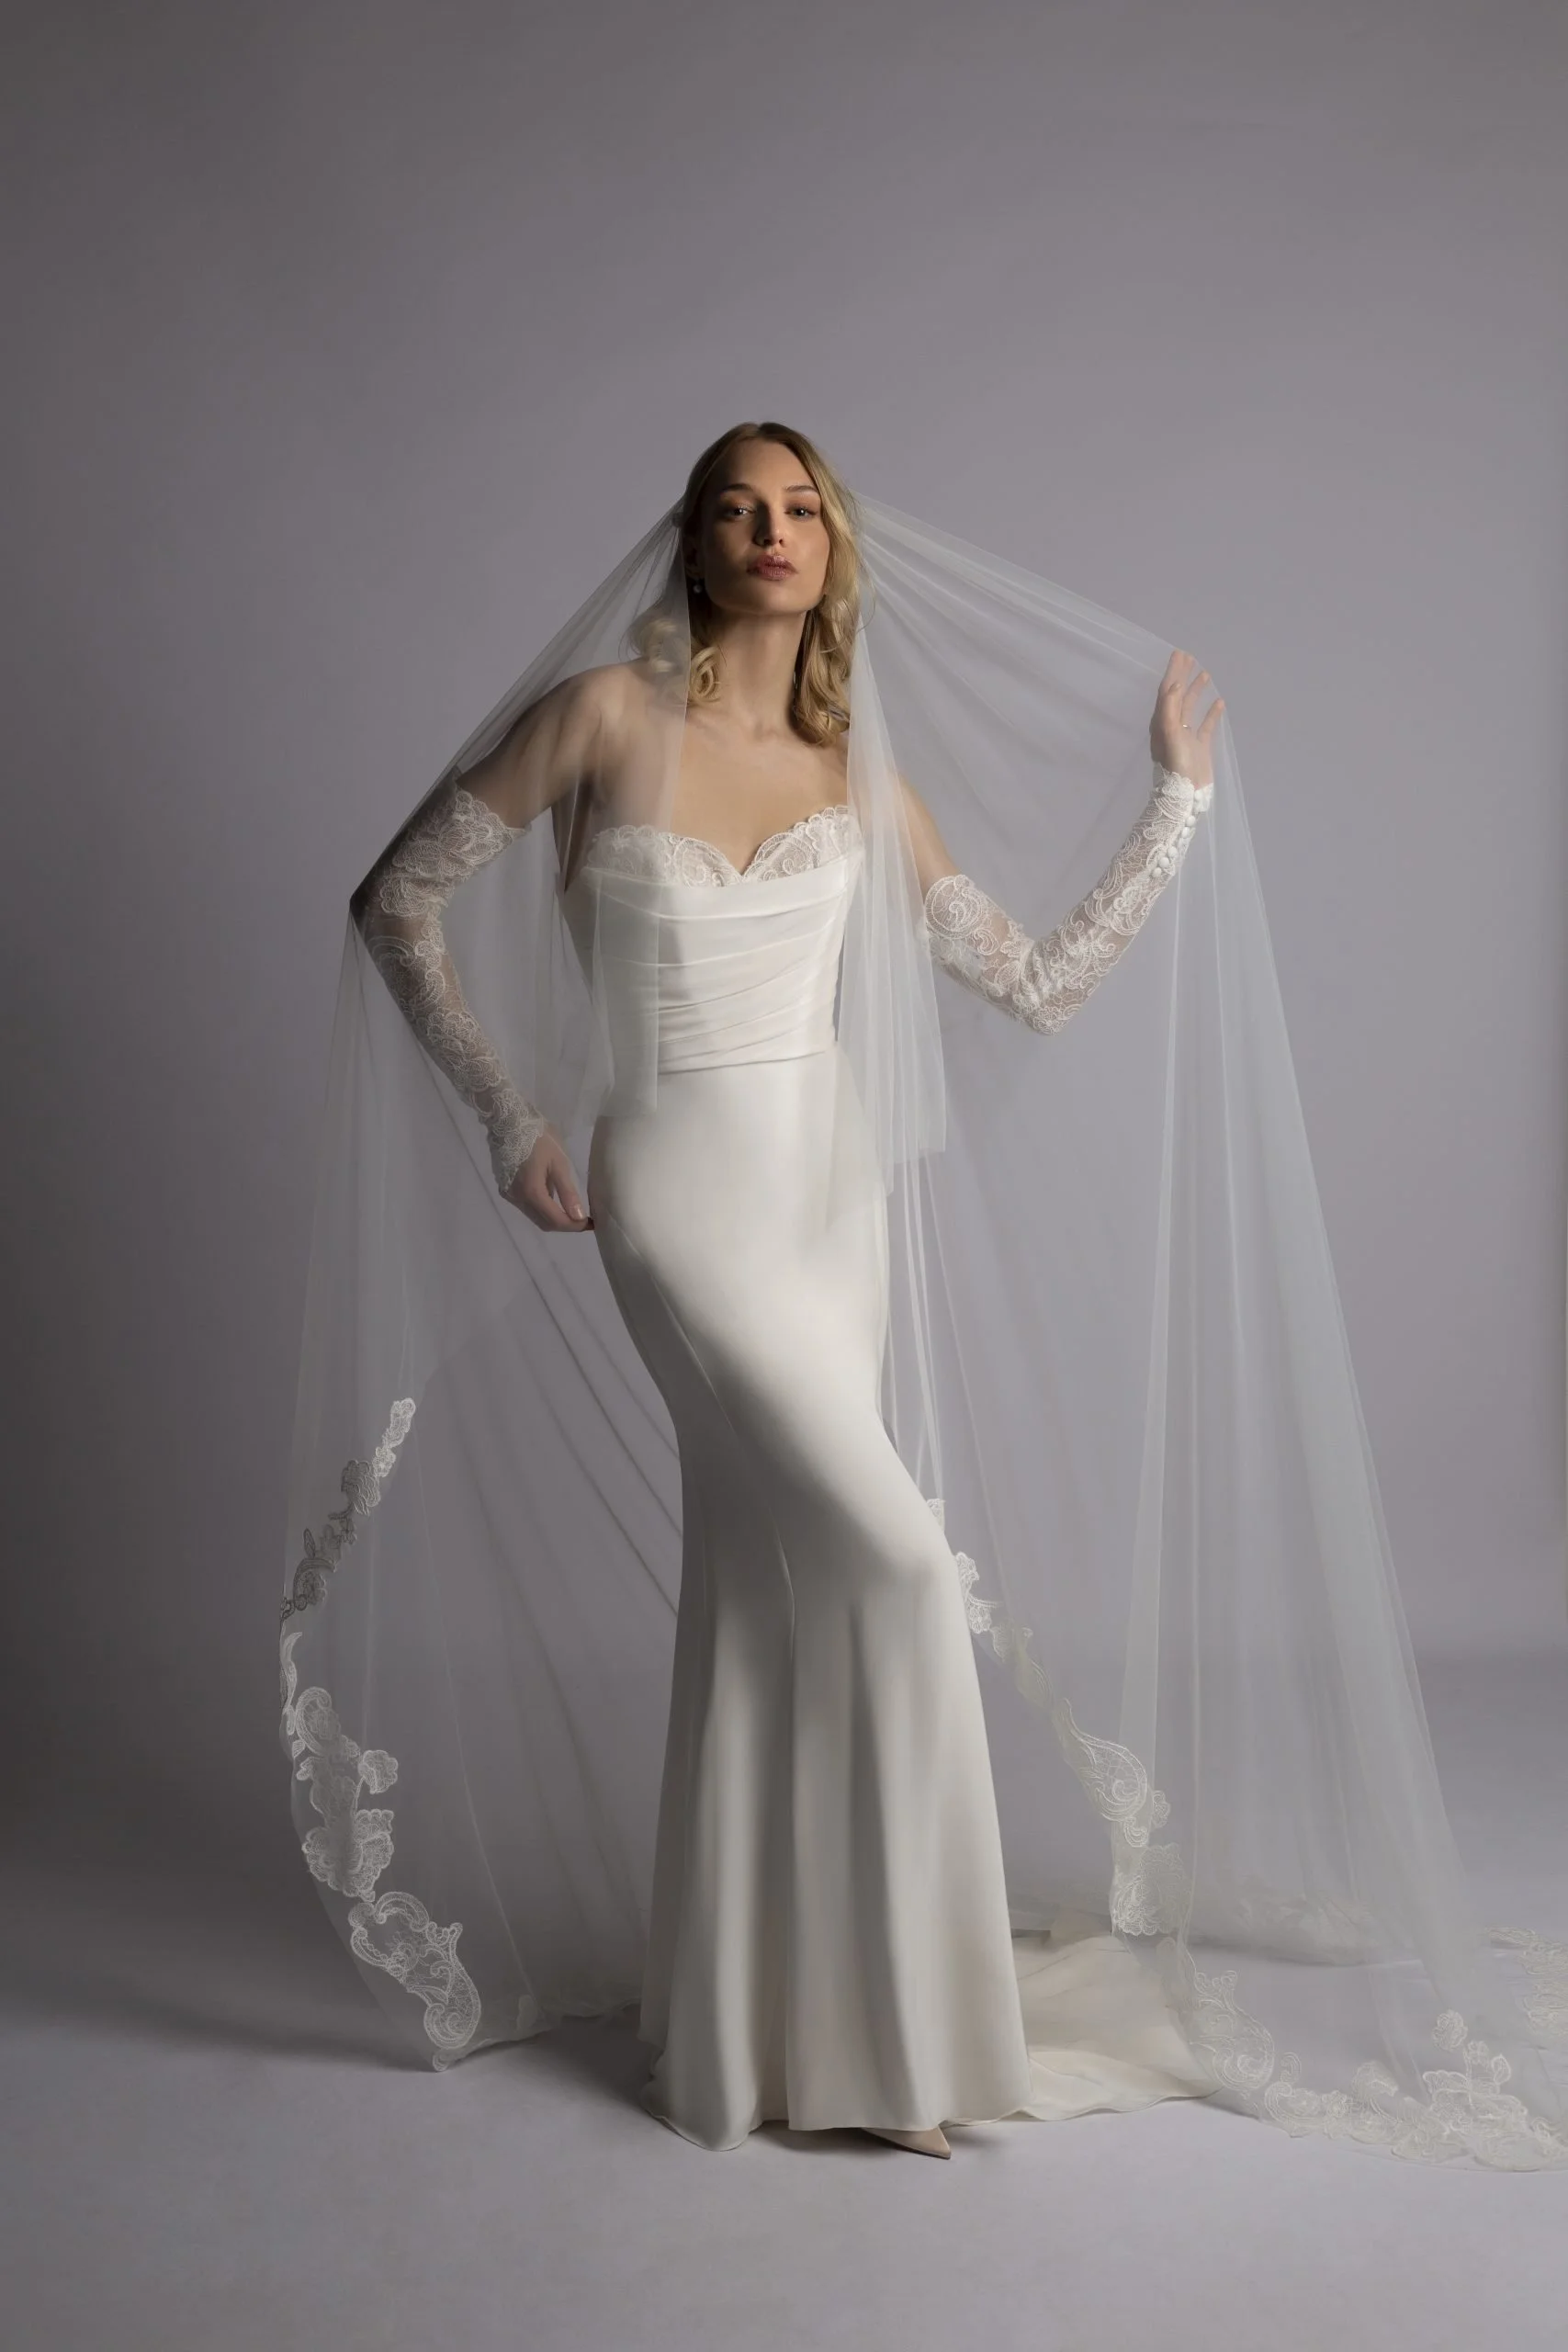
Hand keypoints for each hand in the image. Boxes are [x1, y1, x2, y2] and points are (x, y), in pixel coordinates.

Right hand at [505, 1130, 592, 1232]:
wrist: (509, 1121)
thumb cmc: (539, 1138)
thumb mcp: (559, 1163)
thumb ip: (567, 1192)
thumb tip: (579, 1217)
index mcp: (532, 1193)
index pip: (556, 1221)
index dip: (575, 1226)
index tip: (592, 1223)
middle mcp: (517, 1199)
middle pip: (544, 1223)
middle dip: (565, 1224)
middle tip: (584, 1218)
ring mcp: (509, 1195)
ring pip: (535, 1216)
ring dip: (553, 1217)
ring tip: (572, 1209)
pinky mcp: (505, 1189)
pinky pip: (527, 1207)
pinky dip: (542, 1208)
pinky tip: (553, 1196)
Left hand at [1150, 650, 1223, 790]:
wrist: (1185, 794)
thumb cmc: (1175, 766)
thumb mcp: (1169, 735)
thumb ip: (1169, 710)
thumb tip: (1174, 686)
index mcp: (1161, 722)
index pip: (1166, 691)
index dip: (1172, 672)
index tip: (1179, 654)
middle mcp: (1172, 726)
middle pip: (1177, 695)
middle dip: (1182, 675)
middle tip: (1189, 657)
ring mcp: (1186, 736)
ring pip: (1191, 707)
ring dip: (1197, 690)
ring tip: (1205, 673)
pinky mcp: (1199, 746)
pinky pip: (1206, 725)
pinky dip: (1212, 712)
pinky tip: (1219, 702)